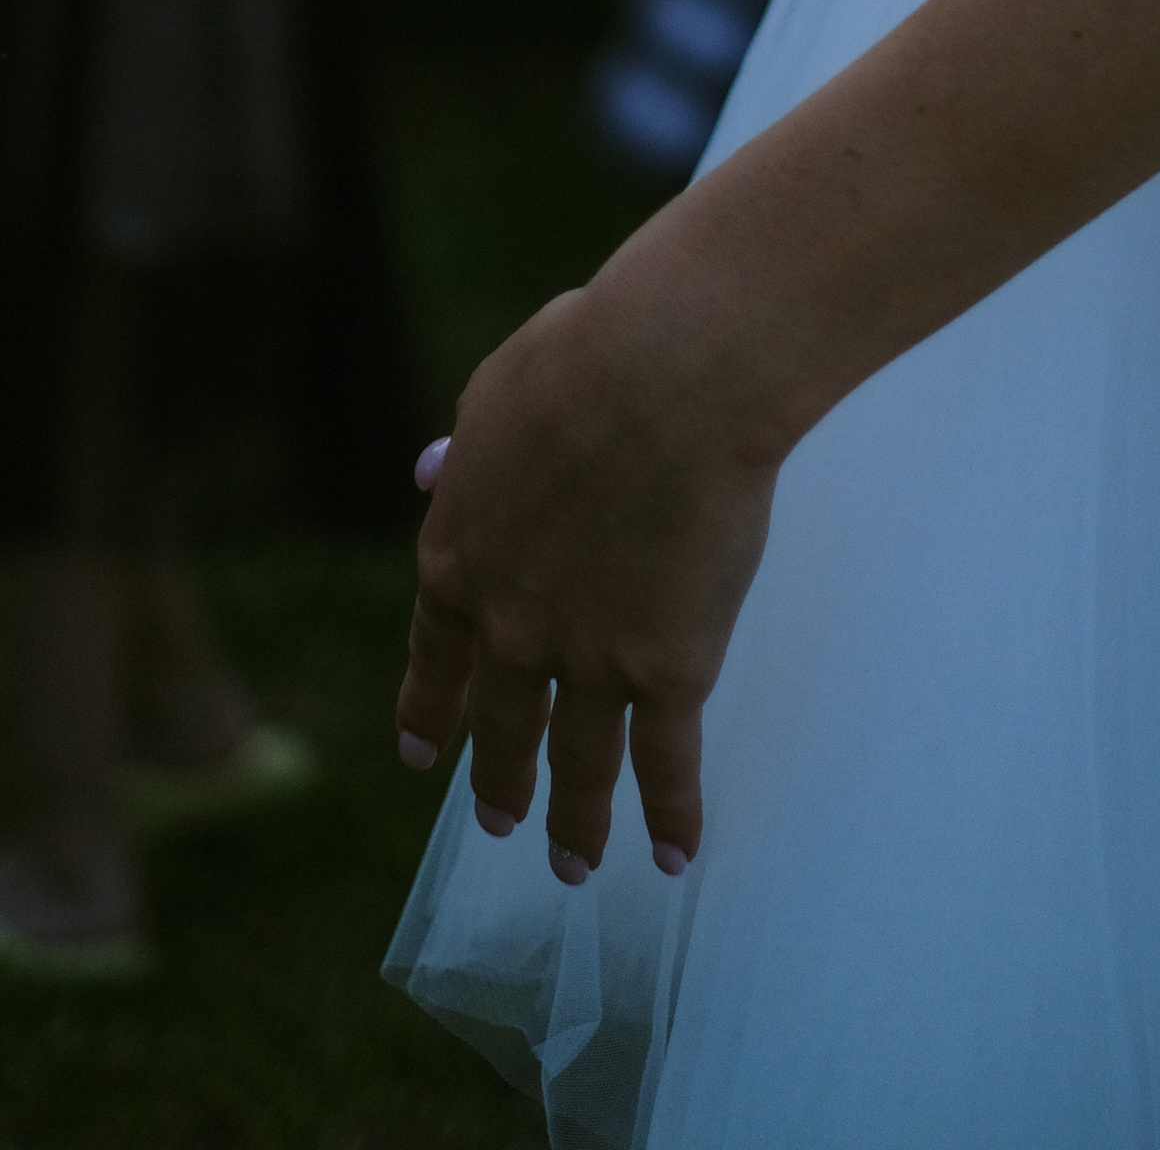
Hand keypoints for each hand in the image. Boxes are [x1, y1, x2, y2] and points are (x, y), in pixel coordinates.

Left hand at [396, 220, 789, 881]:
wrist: (667, 372)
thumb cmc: (584, 356)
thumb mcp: (493, 396)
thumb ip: (467, 450)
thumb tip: (434, 472)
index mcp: (458, 556)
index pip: (435, 654)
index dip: (432, 707)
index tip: (423, 754)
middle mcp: (511, 628)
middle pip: (503, 720)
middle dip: (500, 777)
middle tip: (499, 819)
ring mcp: (589, 658)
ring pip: (578, 762)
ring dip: (572, 821)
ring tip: (570, 867)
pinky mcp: (669, 669)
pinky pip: (667, 762)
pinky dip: (670, 815)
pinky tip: (673, 857)